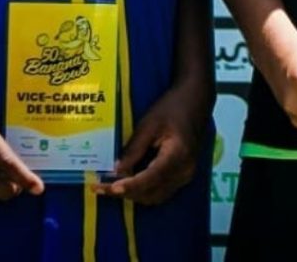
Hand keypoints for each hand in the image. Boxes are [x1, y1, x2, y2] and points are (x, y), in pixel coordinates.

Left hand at [92, 83, 208, 205]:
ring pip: (156, 196)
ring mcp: (186, 175)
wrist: (195, 100)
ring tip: (110, 186)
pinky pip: (161, 190)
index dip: (130, 186)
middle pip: (152, 192)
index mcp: (178, 155)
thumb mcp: (149, 124)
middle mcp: (184, 171)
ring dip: (134, 194)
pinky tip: (129, 181)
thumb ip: (134, 149)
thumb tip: (116, 172)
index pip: (151, 178)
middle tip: (101, 187)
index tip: (110, 189)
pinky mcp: (184, 175)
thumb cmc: (171, 107)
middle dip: (126, 193)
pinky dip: (144, 189)